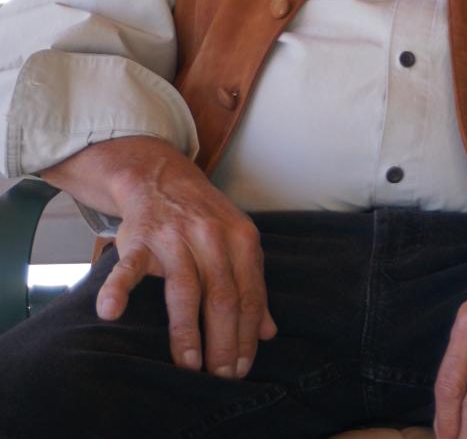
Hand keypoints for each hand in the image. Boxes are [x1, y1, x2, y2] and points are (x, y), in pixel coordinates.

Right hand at [46, 136, 273, 377]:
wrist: (162, 177)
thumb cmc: (205, 219)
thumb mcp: (239, 243)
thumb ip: (252, 286)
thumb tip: (268, 332)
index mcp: (242, 240)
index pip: (250, 295)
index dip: (247, 334)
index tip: (242, 367)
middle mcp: (212, 238)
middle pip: (223, 297)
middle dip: (224, 341)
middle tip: (221, 377)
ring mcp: (174, 239)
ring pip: (185, 290)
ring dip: (187, 331)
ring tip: (190, 365)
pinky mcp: (139, 240)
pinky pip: (128, 268)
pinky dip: (117, 289)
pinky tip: (111, 313)